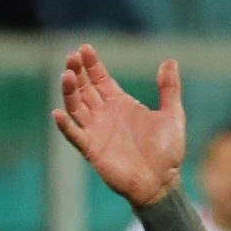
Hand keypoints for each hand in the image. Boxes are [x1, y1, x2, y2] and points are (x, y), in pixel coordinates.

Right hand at [51, 44, 184, 207]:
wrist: (163, 182)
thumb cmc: (167, 152)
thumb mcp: (172, 116)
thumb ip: (169, 89)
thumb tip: (170, 61)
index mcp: (121, 104)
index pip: (100, 79)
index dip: (91, 64)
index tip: (84, 48)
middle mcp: (104, 114)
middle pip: (84, 88)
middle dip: (78, 71)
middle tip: (72, 56)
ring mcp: (96, 131)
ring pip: (75, 106)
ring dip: (69, 91)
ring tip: (67, 75)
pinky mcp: (92, 149)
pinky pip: (74, 135)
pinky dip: (65, 126)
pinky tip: (58, 113)